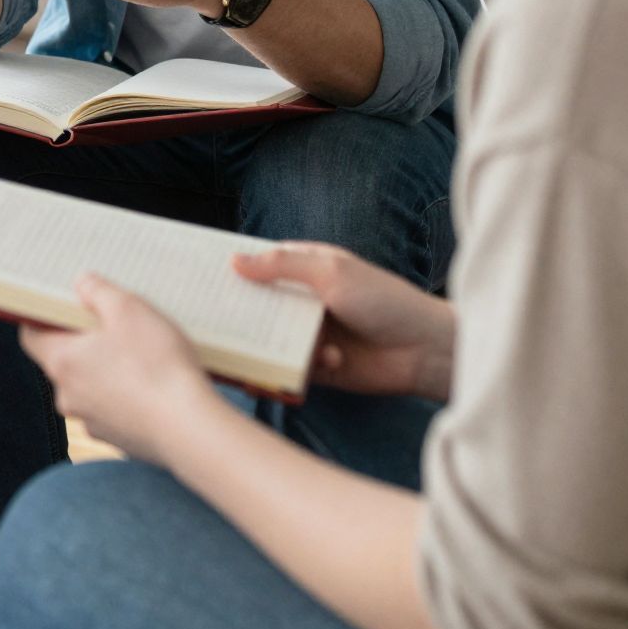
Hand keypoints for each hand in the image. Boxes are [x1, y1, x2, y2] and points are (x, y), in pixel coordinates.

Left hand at [20, 273, 219, 463]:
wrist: (190, 429)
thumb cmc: (157, 366)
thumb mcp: (128, 309)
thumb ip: (98, 291)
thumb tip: (82, 284)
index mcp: (61, 362)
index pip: (32, 336)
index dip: (44, 317)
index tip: (67, 306)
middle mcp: (69, 396)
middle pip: (65, 360)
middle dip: (86, 341)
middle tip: (117, 324)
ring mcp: (93, 422)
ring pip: (92, 386)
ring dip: (109, 369)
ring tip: (145, 354)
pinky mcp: (119, 438)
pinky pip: (116, 408)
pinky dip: (128, 395)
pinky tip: (156, 385)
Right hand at [232, 243, 456, 400]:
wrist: (425, 351)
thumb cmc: (385, 301)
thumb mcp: (331, 272)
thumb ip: (282, 266)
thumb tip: (235, 261)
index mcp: (306, 269)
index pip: (259, 265)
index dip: (233, 269)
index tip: (201, 275)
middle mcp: (304, 301)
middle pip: (258, 304)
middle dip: (242, 311)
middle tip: (214, 318)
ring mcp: (309, 334)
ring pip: (270, 339)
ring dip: (274, 343)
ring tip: (271, 345)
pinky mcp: (317, 367)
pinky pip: (291, 368)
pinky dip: (301, 366)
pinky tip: (329, 361)